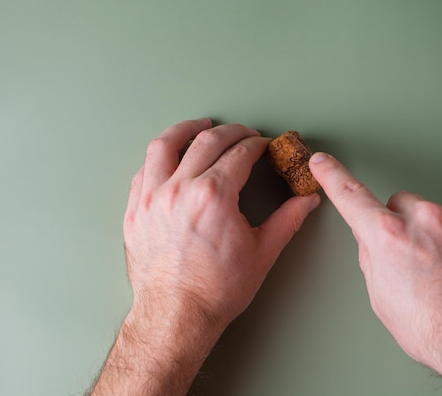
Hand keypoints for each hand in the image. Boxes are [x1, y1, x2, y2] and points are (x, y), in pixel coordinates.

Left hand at [122, 119, 319, 349]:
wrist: (176, 316)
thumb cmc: (216, 290)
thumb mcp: (262, 252)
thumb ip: (287, 219)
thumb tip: (307, 200)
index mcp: (214, 196)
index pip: (239, 153)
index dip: (256, 144)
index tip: (263, 145)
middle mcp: (180, 189)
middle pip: (207, 140)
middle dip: (231, 131)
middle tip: (244, 134)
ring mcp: (152, 198)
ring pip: (165, 145)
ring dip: (186, 129)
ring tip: (200, 125)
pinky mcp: (135, 211)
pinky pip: (143, 170)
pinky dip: (160, 157)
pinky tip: (170, 156)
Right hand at [308, 152, 441, 382]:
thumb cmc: (436, 330)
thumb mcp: (382, 298)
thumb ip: (372, 257)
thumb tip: (372, 239)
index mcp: (389, 236)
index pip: (351, 196)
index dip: (332, 177)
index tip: (322, 162)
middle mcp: (424, 219)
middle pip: (400, 204)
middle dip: (400, 224)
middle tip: (410, 260)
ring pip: (434, 216)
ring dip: (432, 235)